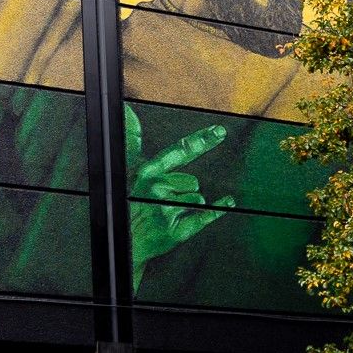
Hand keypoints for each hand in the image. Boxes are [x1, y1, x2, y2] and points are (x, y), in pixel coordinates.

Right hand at [126, 112, 233, 266]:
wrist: (126, 242)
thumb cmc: (131, 202)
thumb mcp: (130, 171)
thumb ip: (134, 139)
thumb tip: (128, 110)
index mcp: (147, 172)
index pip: (179, 151)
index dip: (201, 140)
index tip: (220, 131)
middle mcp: (156, 189)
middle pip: (192, 182)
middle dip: (185, 191)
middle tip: (165, 202)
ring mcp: (166, 211)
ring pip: (198, 198)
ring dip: (189, 205)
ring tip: (169, 214)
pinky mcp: (175, 231)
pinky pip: (205, 215)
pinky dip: (217, 209)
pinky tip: (227, 202)